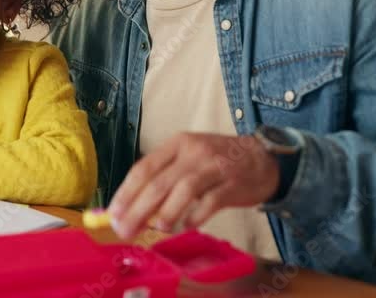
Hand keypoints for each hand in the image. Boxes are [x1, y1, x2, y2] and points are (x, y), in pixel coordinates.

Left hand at [107, 132, 279, 239]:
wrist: (262, 158)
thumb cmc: (217, 162)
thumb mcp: (188, 158)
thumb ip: (163, 178)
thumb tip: (133, 208)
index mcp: (177, 144)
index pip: (144, 168)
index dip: (125, 193)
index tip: (112, 214)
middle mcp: (194, 152)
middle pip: (159, 182)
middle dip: (137, 209)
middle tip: (125, 230)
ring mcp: (215, 166)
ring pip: (184, 190)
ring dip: (166, 213)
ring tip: (157, 229)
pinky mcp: (234, 183)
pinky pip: (211, 201)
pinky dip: (197, 215)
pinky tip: (188, 226)